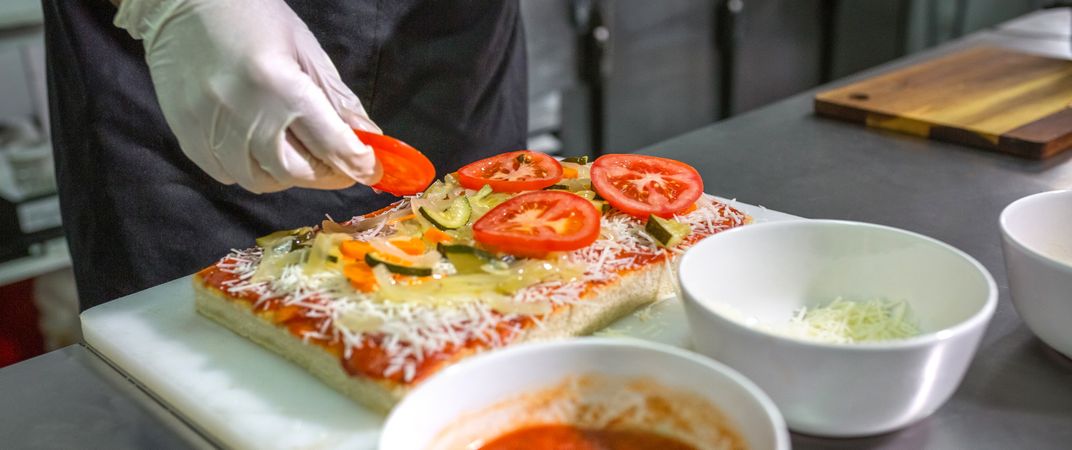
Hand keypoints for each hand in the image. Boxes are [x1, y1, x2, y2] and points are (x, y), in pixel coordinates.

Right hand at [114, 0, 381, 192]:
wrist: (180, 2)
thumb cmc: (250, 16)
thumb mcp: (304, 48)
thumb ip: (336, 98)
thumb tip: (367, 135)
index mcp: (278, 86)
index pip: (330, 144)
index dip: (358, 163)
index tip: (372, 169)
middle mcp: (243, 114)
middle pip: (295, 173)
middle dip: (324, 174)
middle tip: (337, 162)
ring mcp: (210, 129)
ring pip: (260, 181)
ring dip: (288, 175)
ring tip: (298, 153)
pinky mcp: (188, 137)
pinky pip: (227, 175)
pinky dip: (252, 170)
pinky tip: (260, 148)